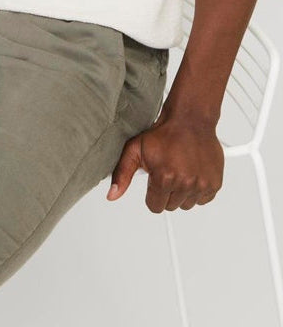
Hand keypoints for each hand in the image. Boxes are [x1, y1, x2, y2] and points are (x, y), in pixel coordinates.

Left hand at [106, 112, 223, 212]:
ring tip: (179, 171)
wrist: (189, 120)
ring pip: (186, 204)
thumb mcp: (135, 150)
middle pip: (170, 206)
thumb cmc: (164, 134)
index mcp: (165, 178)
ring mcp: (201, 184)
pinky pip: (203, 199)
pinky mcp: (214, 184)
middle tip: (167, 172)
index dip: (152, 194)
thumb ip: (122, 174)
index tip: (154, 181)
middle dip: (166, 192)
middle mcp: (185, 183)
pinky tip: (191, 173)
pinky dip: (197, 190)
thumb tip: (112, 195)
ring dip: (182, 192)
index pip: (155, 207)